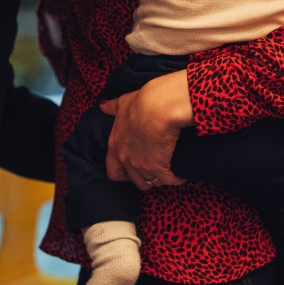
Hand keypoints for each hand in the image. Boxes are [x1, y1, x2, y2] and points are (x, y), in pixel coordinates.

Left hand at [98, 70, 190, 190]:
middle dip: (145, 178)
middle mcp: (126, 159)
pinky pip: (168, 181)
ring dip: (160, 178)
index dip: (123, 173)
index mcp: (115, 145)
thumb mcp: (124, 102)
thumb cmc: (142, 101)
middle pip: (135, 181)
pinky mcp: (158, 168)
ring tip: (168, 171)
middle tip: (154, 171)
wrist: (159, 106)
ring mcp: (141, 166)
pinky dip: (175, 179)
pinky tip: (180, 174)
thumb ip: (113, 107)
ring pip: (151, 182)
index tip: (133, 170)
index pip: (113, 171)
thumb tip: (103, 106)